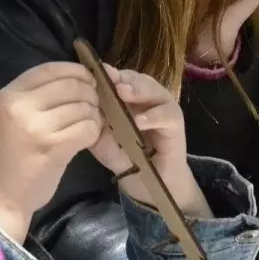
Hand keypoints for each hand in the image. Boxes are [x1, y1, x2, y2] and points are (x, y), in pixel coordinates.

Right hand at [0, 63, 102, 241]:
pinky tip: (86, 139)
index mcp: (8, 95)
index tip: (89, 80)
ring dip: (94, 115)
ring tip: (88, 125)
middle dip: (91, 94)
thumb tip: (77, 78)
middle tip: (94, 106)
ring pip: (84, 107)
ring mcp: (37, 126)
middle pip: (72, 85)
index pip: (51, 68)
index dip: (77, 71)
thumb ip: (36, 97)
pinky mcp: (54, 147)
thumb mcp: (11, 118)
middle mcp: (20, 106)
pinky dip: (93, 132)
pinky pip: (88, 128)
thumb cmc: (7, 158)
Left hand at [89, 66, 209, 216]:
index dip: (107, 75)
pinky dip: (153, 116)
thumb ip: (94, 127)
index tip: (92, 75)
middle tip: (108, 79)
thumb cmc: (127, 159)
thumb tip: (82, 109)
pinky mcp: (176, 124)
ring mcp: (163, 109)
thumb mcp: (103, 143)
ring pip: (154, 90)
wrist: (151, 185)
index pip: (119, 79)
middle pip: (137, 79)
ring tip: (122, 92)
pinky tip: (139, 122)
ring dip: (138, 90)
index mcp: (128, 100)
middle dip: (122, 78)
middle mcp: (147, 100)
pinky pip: (166, 114)